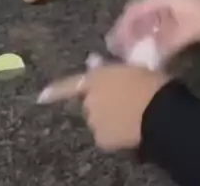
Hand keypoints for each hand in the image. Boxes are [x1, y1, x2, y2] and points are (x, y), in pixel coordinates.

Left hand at [37, 64, 168, 150]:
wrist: (158, 111)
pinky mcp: (102, 139)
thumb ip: (107, 66)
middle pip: (90, 102)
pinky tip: (130, 128)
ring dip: (107, 117)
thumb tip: (91, 60)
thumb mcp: (132, 66)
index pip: (72, 84)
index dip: (57, 90)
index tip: (41, 96)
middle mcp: (90, 99)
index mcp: (98, 77)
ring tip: (130, 115)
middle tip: (122, 100)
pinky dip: (113, 133)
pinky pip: (105, 135)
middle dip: (100, 101)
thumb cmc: (149, 81)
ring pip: (98, 119)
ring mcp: (94, 120)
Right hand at [106, 0, 199, 62]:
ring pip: (149, 27)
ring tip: (130, 59)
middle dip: (127, 34)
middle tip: (117, 55)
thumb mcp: (188, 31)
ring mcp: (174, 14)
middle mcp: (164, 3)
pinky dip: (153, 44)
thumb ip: (165, 44)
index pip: (134, 9)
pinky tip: (150, 58)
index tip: (111, 44)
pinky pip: (161, 34)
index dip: (121, 26)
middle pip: (139, 18)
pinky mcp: (182, 25)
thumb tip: (145, 60)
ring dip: (140, 41)